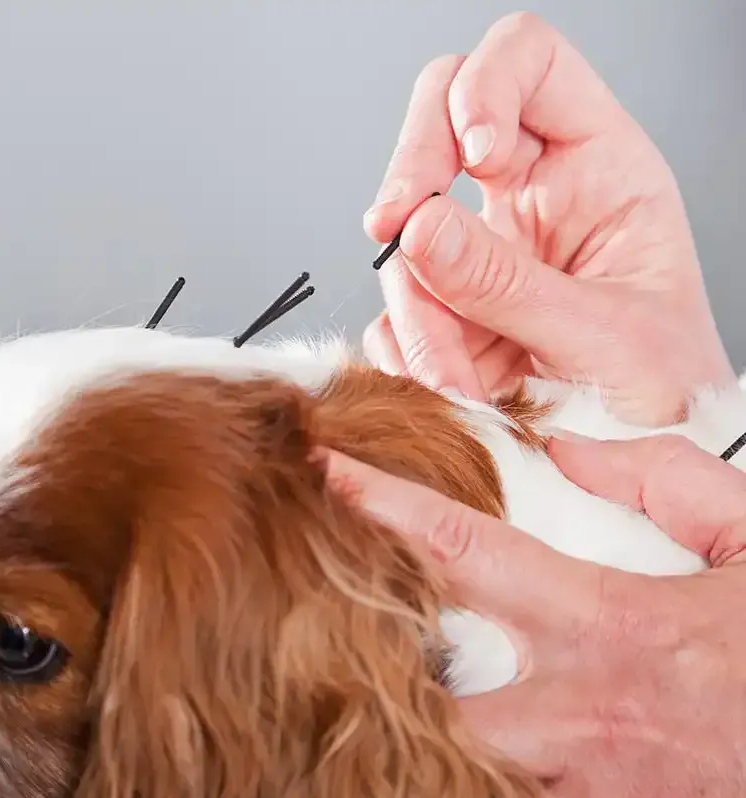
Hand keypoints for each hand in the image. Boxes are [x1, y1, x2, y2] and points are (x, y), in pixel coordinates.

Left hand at [322, 435, 745, 797]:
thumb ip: (668, 482)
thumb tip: (570, 445)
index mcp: (610, 628)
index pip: (467, 550)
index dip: (385, 503)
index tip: (328, 472)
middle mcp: (581, 721)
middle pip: (425, 700)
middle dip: (374, 687)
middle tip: (329, 665)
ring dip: (416, 778)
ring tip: (369, 760)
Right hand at [362, 12, 733, 425]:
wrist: (648, 473)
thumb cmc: (666, 397)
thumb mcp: (604, 338)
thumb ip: (506, 284)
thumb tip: (418, 229)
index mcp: (599, 168)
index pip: (528, 63)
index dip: (485, 87)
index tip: (470, 158)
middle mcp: (533, 196)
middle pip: (437, 121)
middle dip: (409, 175)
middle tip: (391, 233)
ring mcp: (480, 252)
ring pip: (406, 236)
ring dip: (418, 311)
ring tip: (462, 381)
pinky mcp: (445, 312)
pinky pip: (392, 310)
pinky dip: (405, 354)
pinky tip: (451, 388)